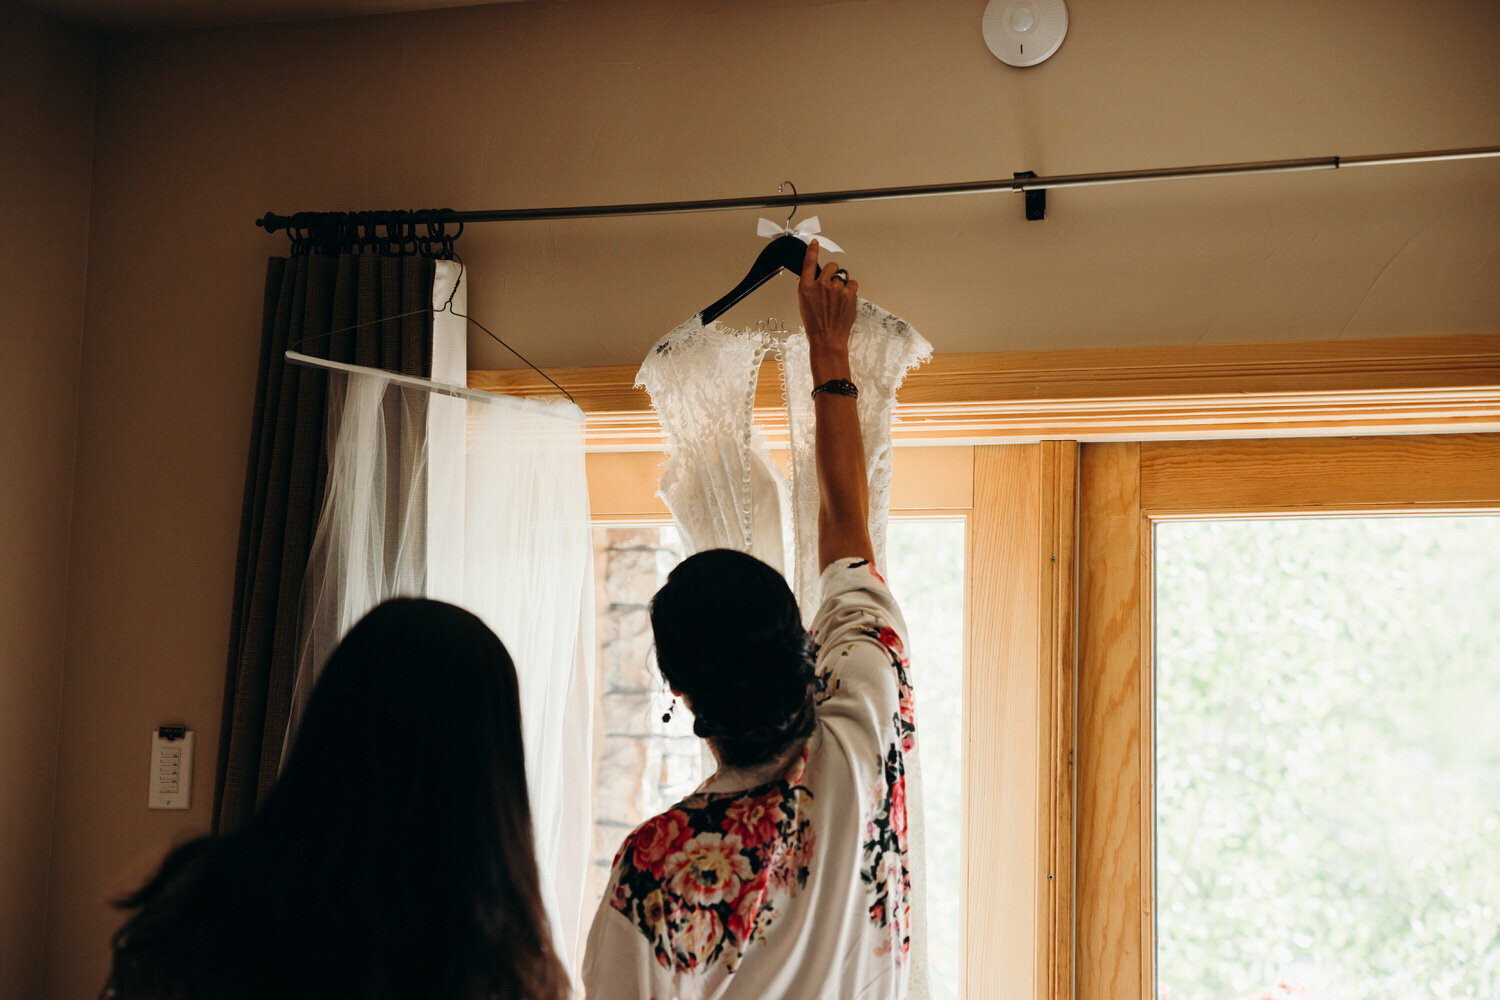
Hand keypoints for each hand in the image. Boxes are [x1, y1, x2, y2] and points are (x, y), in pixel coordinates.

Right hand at [797, 239, 858, 358]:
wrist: (827, 339)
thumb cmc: (815, 326)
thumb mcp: (804, 305)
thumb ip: (808, 289)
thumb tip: (813, 280)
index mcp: (805, 287)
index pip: (809, 262)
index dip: (812, 251)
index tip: (815, 243)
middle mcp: (820, 285)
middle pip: (831, 266)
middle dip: (833, 273)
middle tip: (832, 286)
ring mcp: (835, 289)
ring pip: (842, 276)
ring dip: (841, 284)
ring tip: (838, 298)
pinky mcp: (849, 294)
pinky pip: (852, 283)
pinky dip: (851, 289)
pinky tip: (846, 299)